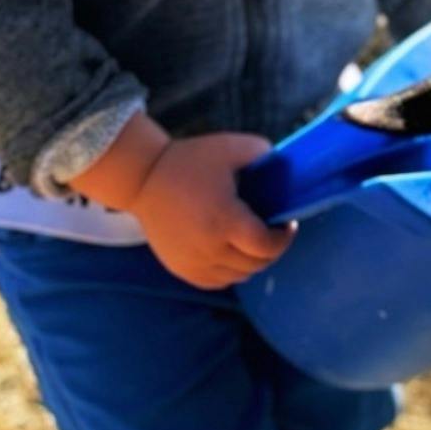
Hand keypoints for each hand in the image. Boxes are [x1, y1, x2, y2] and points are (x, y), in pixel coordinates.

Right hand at [126, 133, 293, 289]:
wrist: (142, 179)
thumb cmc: (188, 161)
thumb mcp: (229, 148)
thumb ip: (262, 153)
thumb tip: (283, 166)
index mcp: (225, 221)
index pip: (267, 247)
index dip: (284, 239)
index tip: (288, 224)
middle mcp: (210, 248)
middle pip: (255, 264)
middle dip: (271, 250)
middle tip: (272, 232)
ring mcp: (194, 262)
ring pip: (238, 276)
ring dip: (251, 262)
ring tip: (251, 241)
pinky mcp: (181, 268)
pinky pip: (217, 281)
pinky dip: (230, 271)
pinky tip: (231, 251)